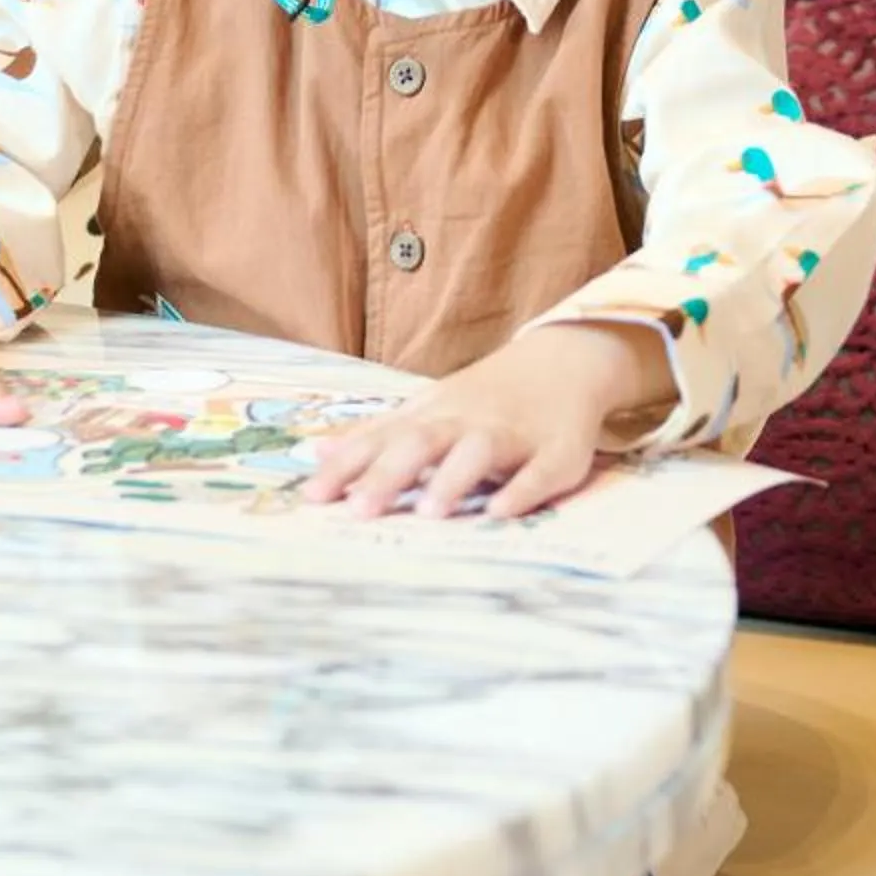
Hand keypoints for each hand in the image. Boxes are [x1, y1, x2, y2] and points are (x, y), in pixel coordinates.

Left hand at [303, 324, 670, 520]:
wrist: (563, 361)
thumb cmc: (483, 398)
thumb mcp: (427, 410)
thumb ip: (377, 434)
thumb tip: (320, 450)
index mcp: (431, 415)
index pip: (380, 439)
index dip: (347, 467)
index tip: (312, 498)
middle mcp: (465, 421)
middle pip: (421, 442)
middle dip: (389, 475)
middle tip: (359, 513)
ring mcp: (512, 434)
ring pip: (479, 452)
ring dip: (453, 479)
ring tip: (428, 512)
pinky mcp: (557, 453)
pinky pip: (540, 472)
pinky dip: (522, 490)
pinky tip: (501, 512)